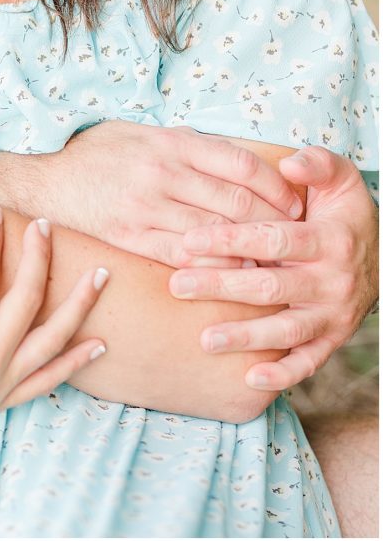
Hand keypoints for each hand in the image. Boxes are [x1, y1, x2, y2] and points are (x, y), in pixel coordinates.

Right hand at [0, 207, 107, 481]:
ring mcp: (0, 386)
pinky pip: (48, 381)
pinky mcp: (2, 402)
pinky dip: (76, 362)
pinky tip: (99, 343)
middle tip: (42, 225)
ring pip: (53, 339)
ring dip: (79, 305)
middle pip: (26, 298)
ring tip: (101, 274)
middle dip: (38, 256)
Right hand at [41, 121, 303, 267]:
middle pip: (236, 203)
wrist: (42, 180)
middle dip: (271, 223)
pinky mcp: (128, 237)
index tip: (293, 203)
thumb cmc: (93, 154)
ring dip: (246, 249)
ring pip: (213, 234)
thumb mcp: (140, 132)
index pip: (243, 166)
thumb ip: (183, 145)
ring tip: (267, 258)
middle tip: (290, 236)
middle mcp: (162, 175)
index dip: (277, 188)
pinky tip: (227, 271)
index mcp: (171, 144)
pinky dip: (210, 266)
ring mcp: (144, 208)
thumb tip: (231, 161)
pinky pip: (180, 257)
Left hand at [170, 146, 378, 389]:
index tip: (190, 241)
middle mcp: (332, 280)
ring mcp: (333, 314)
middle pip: (271, 286)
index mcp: (329, 240)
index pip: (275, 240)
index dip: (232, 240)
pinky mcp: (333, 339)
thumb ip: (318, 165)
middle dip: (222, 286)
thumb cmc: (341, 215)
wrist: (381, 258)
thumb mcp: (340, 182)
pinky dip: (284, 374)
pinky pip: (310, 361)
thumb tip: (291, 161)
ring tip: (205, 340)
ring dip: (245, 336)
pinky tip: (251, 380)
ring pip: (286, 329)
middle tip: (178, 285)